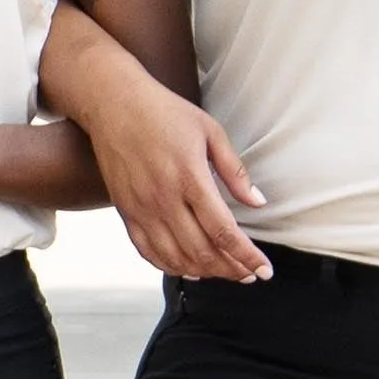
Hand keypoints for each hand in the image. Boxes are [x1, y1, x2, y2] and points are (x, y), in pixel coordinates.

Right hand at [85, 76, 270, 281]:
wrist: (113, 104)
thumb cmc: (165, 113)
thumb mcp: (210, 131)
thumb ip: (235, 170)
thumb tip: (258, 202)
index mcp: (190, 178)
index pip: (223, 231)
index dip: (247, 256)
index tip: (264, 270)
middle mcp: (163, 199)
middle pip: (201, 251)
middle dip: (230, 270)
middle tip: (249, 274)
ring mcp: (141, 209)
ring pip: (175, 258)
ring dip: (204, 272)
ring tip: (224, 272)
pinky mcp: (125, 212)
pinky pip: (148, 252)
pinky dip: (171, 267)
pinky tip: (189, 269)